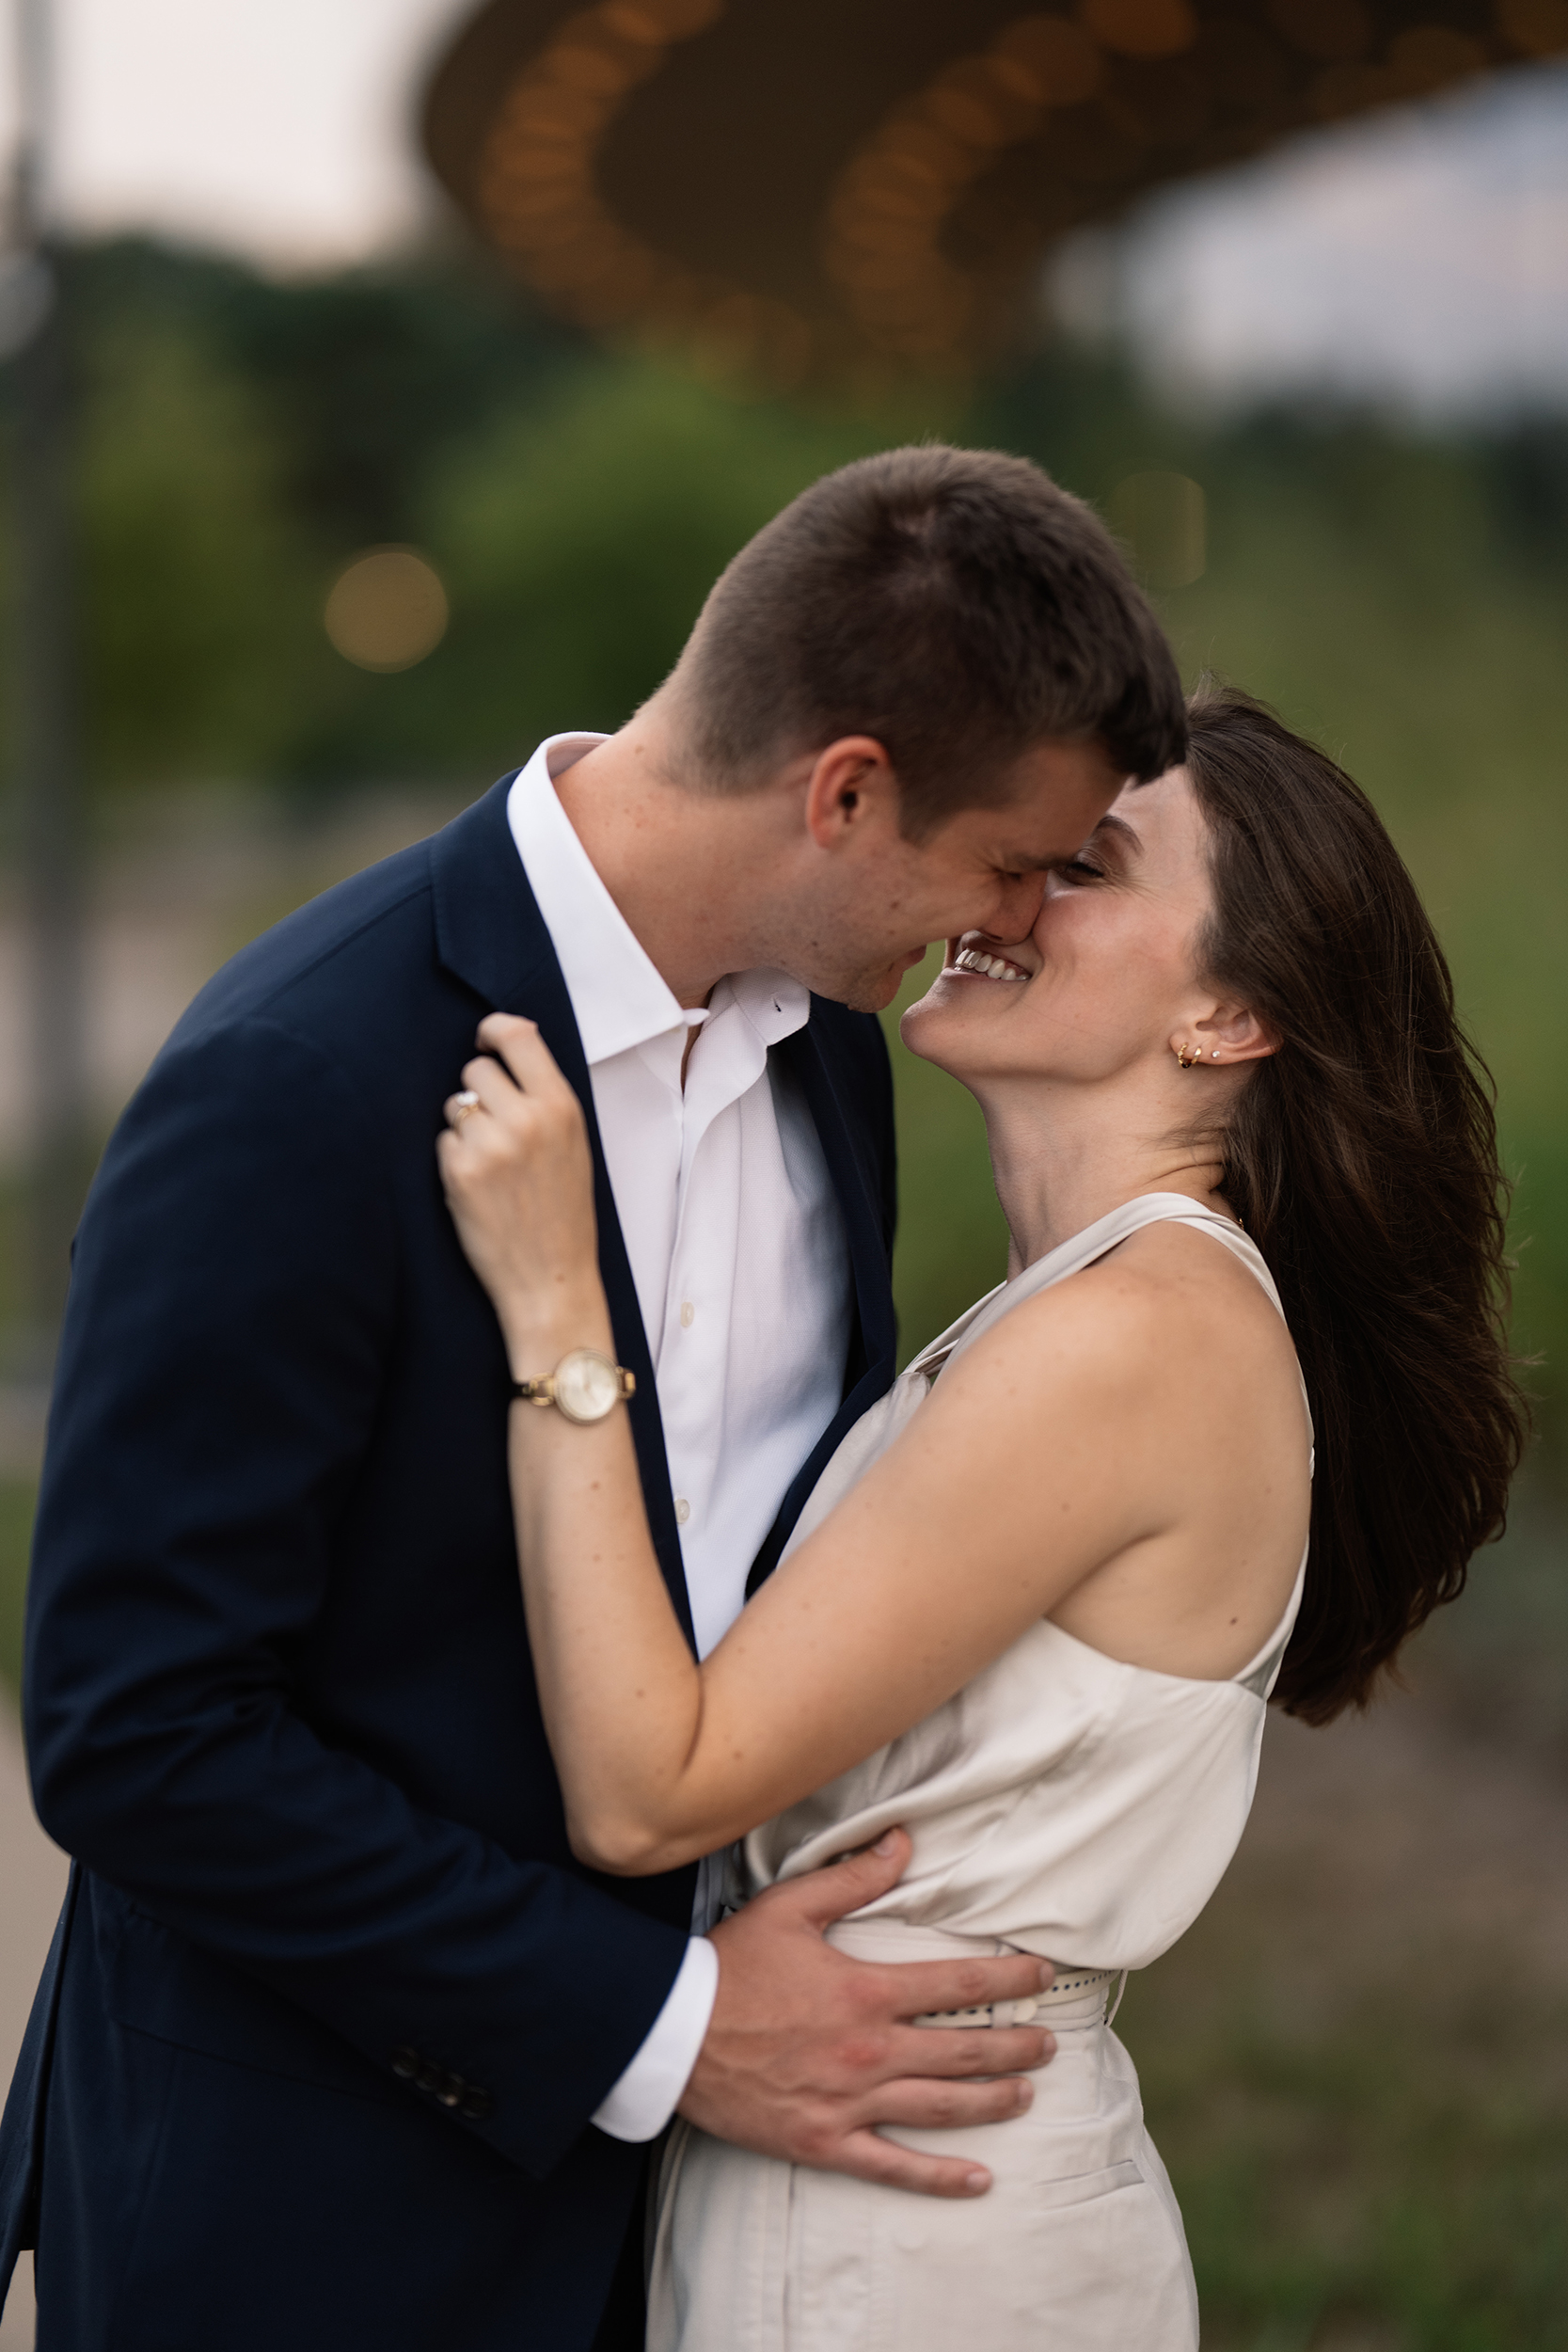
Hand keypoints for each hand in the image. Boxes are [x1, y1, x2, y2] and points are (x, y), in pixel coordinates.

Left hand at [437, 1014, 606, 1361]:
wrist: (551, 1278)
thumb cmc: (564, 1213)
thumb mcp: (573, 1144)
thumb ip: (545, 1096)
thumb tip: (510, 1043)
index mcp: (561, 1106)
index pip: (518, 1034)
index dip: (493, 1030)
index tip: (485, 1042)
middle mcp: (526, 1118)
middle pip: (475, 1069)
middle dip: (477, 1092)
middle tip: (494, 1127)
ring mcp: (491, 1145)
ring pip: (454, 1105)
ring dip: (463, 1127)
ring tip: (489, 1163)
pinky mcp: (459, 1172)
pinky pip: (442, 1142)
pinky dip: (452, 1160)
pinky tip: (477, 1187)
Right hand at [678, 1830, 1054, 2197]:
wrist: (670, 2032)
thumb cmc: (729, 1965)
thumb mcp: (790, 1907)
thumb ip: (854, 1875)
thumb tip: (904, 1840)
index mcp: (866, 1991)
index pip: (958, 1987)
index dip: (1009, 1980)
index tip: (1042, 1975)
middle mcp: (869, 2051)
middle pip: (963, 2053)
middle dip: (1015, 2047)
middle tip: (1049, 2044)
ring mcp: (849, 2102)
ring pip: (942, 2108)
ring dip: (993, 2102)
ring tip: (1026, 2095)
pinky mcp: (824, 2141)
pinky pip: (894, 2168)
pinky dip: (940, 2178)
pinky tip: (979, 2180)